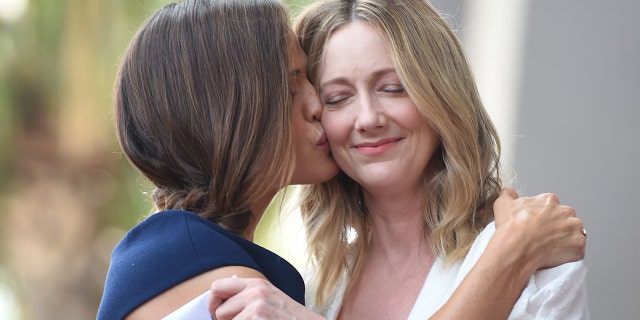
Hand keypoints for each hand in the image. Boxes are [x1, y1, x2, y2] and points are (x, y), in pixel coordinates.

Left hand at [208, 277, 324, 319]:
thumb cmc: (289, 319)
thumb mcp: (270, 300)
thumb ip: (248, 297)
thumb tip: (219, 305)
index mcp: (257, 284)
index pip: (218, 287)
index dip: (213, 303)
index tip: (217, 314)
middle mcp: (255, 292)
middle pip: (218, 309)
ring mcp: (257, 307)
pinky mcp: (257, 319)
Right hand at [493, 188, 585, 268]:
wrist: (517, 246)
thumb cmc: (512, 226)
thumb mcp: (503, 203)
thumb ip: (508, 194)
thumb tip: (510, 193)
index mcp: (549, 200)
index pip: (551, 206)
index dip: (543, 217)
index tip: (537, 225)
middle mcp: (565, 211)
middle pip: (565, 219)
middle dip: (558, 227)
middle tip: (544, 237)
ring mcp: (574, 229)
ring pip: (574, 233)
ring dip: (566, 239)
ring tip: (550, 248)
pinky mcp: (578, 245)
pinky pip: (578, 251)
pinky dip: (570, 254)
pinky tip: (557, 256)